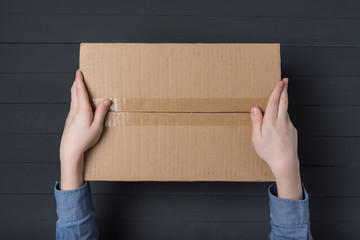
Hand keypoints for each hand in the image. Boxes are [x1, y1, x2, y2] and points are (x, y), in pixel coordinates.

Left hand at [59, 70, 111, 189]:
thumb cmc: (84, 140)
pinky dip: (75, 99)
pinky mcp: (69, 120)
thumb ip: (101, 112)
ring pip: (72, 99)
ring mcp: (70, 115)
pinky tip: (77, 102)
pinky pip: (72, 105)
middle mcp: (75, 110)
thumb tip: (107, 100)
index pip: (80, 91)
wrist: (70, 150)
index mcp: (83, 110)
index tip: (78, 72)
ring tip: (78, 85)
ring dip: (75, 90)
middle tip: (78, 75)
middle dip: (76, 83)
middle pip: (74, 93)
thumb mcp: (97, 127)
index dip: (80, 81)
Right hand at [250, 78, 302, 199]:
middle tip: (285, 80)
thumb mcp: (256, 138)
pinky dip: (283, 115)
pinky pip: (287, 119)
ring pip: (286, 110)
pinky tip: (279, 119)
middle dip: (284, 89)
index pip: (274, 102)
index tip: (279, 82)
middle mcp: (281, 121)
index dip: (276, 91)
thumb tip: (255, 109)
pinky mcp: (293, 130)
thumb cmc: (269, 152)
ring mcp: (289, 125)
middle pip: (284, 101)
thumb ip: (256, 122)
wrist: (285, 163)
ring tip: (282, 94)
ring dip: (284, 100)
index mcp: (270, 122)